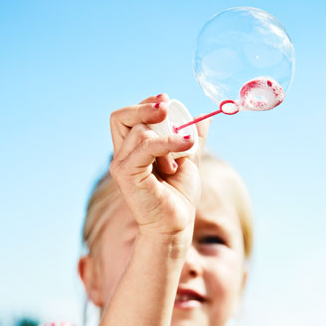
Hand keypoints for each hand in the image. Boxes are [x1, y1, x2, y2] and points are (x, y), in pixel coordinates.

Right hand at [108, 94, 204, 237]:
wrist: (175, 224)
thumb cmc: (178, 197)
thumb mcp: (187, 159)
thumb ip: (191, 137)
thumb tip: (204, 117)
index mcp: (132, 150)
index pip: (127, 117)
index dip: (144, 104)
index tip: (166, 101)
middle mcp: (122, 155)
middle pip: (120, 117)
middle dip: (144, 107)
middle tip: (166, 107)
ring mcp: (121, 164)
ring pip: (140, 131)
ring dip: (167, 138)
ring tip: (177, 161)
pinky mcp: (126, 174)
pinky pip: (145, 146)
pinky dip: (168, 143)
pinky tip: (185, 148)